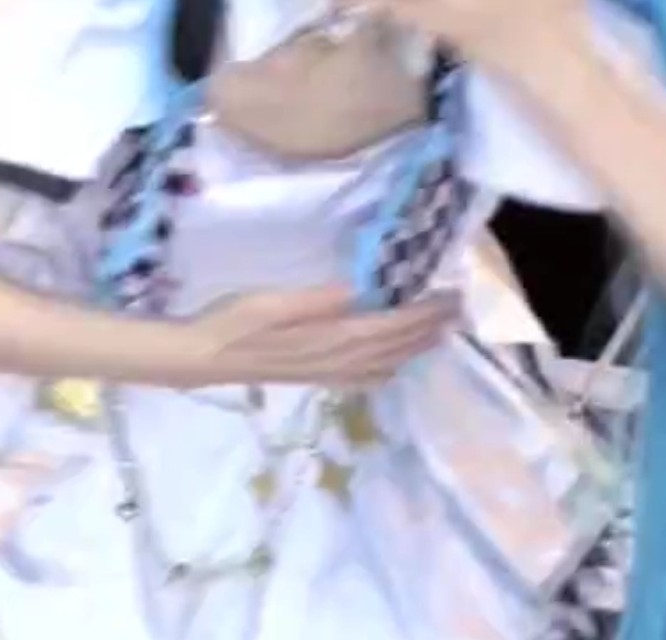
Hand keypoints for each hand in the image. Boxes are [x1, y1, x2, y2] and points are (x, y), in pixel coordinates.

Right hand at [182, 286, 458, 387]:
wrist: (206, 357)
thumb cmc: (233, 322)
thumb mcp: (269, 301)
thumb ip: (316, 299)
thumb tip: (360, 288)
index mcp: (332, 337)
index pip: (392, 326)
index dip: (425, 312)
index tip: (452, 295)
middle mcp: (340, 359)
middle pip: (397, 345)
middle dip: (431, 328)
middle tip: (459, 308)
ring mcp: (330, 372)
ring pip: (387, 362)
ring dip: (417, 347)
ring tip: (439, 331)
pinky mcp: (319, 377)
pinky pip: (367, 377)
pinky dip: (390, 368)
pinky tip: (392, 364)